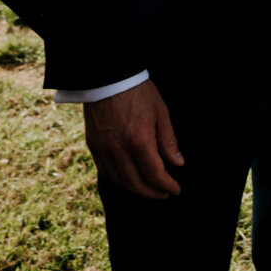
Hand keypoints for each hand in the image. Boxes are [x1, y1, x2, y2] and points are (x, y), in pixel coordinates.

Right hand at [83, 79, 184, 199]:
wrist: (108, 77)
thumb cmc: (138, 92)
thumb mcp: (160, 113)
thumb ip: (168, 141)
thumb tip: (177, 163)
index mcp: (139, 141)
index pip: (155, 174)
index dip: (167, 185)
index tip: (175, 189)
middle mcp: (119, 149)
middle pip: (136, 184)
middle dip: (152, 193)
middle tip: (163, 193)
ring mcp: (103, 148)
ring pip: (119, 180)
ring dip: (135, 188)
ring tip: (148, 186)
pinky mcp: (93, 145)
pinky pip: (105, 170)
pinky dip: (119, 178)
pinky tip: (129, 176)